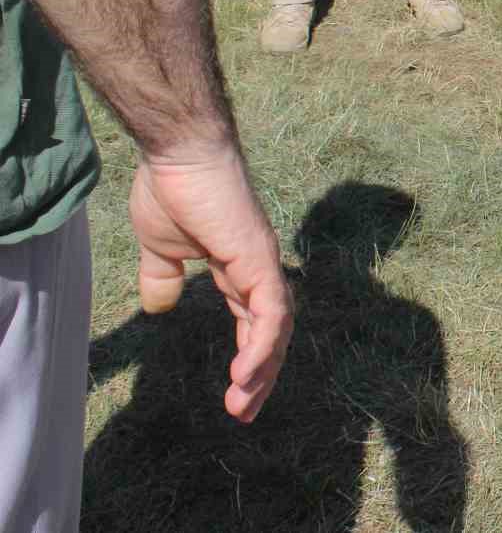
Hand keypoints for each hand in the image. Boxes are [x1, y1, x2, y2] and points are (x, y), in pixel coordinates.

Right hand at [129, 146, 292, 423]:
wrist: (179, 153)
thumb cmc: (173, 189)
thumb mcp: (161, 247)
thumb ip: (163, 277)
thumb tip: (160, 306)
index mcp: (240, 268)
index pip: (254, 322)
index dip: (249, 359)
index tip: (237, 396)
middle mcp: (260, 269)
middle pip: (273, 332)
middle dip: (262, 375)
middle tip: (245, 413)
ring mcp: (263, 262)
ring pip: (277, 328)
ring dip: (262, 369)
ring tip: (242, 403)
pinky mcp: (259, 258)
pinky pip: (270, 311)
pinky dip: (262, 344)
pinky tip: (247, 372)